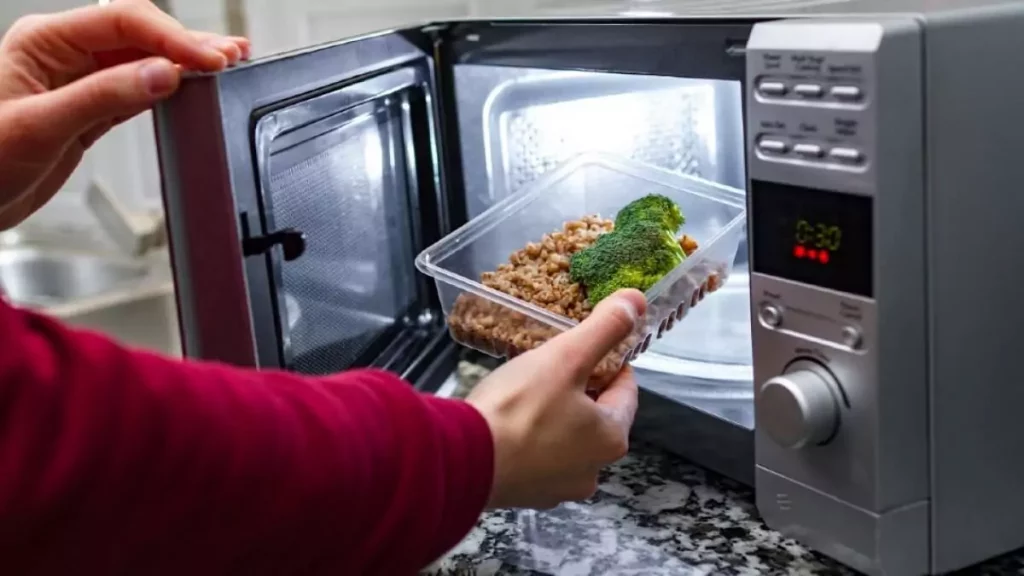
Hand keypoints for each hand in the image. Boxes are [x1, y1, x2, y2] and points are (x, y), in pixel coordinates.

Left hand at [0, 0, 249, 229]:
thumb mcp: (40, 128)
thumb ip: (103, 98)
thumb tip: (161, 74)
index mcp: (43, 42)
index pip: (122, 21)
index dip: (171, 37)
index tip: (207, 59)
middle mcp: (64, 55)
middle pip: (139, 34)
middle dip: (186, 42)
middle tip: (230, 56)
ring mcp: (79, 82)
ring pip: (144, 60)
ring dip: (184, 62)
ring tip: (227, 63)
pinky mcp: (90, 112)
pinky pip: (138, 91)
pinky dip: (170, 88)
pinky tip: (194, 86)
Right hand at [466, 289, 645, 509]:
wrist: (462, 460)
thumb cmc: (518, 408)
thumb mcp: (565, 357)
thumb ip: (604, 328)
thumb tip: (636, 300)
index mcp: (611, 438)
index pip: (625, 391)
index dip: (612, 364)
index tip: (592, 348)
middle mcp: (592, 470)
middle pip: (596, 418)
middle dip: (580, 390)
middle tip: (555, 366)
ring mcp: (558, 488)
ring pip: (566, 439)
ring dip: (555, 416)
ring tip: (529, 391)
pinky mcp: (526, 494)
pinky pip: (536, 458)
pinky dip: (530, 439)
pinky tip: (510, 422)